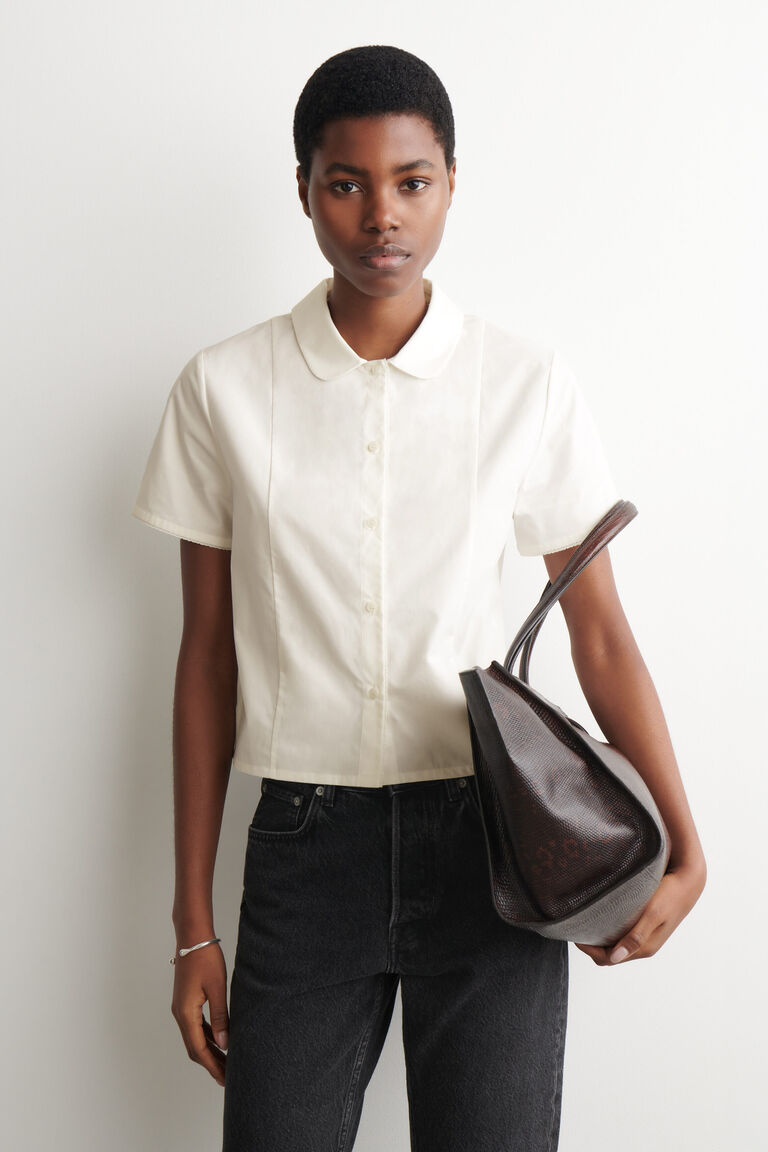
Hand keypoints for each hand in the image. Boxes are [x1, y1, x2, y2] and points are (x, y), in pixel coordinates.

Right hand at [171, 942, 229, 1085]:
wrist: (192, 937)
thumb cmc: (205, 959)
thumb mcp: (217, 988)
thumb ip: (221, 1017)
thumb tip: (224, 1044)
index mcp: (186, 1014)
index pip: (199, 1049)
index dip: (213, 1066)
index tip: (226, 1079)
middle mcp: (180, 1014)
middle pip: (195, 1047)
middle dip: (211, 1063)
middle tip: (228, 1076)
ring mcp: (181, 1007)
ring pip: (194, 1037)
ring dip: (209, 1050)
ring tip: (225, 1061)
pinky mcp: (185, 1001)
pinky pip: (195, 1025)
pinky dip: (206, 1036)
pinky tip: (218, 1039)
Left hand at [573, 855, 705, 965]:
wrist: (688, 881)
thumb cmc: (670, 895)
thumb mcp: (652, 914)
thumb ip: (635, 937)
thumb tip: (614, 957)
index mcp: (644, 948)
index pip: (607, 960)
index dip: (588, 950)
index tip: (574, 934)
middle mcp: (643, 946)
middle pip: (609, 955)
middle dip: (591, 946)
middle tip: (577, 926)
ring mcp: (644, 936)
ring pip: (614, 945)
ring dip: (599, 938)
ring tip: (586, 921)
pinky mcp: (644, 925)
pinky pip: (621, 934)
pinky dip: (608, 930)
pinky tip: (601, 915)